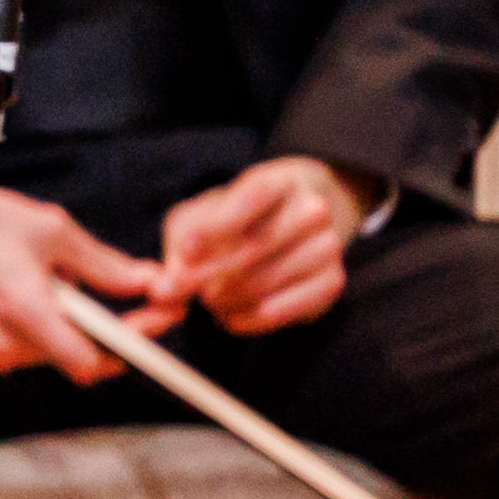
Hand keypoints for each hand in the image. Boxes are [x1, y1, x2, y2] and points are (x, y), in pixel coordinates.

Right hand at [0, 161, 177, 379]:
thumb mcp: (52, 231)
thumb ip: (103, 266)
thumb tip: (147, 283)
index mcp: (26, 308)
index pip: (91, 359)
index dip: (133, 344)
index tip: (158, 319)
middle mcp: (7, 339)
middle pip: (82, 358)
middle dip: (112, 332)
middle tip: (136, 305)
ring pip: (61, 354)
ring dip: (80, 328)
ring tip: (69, 287)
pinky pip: (36, 350)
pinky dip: (53, 329)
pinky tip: (43, 296)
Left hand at [158, 154, 366, 338]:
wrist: (290, 225)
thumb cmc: (233, 218)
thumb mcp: (202, 216)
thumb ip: (182, 243)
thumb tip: (165, 290)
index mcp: (279, 181)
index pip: (252, 197)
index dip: (216, 227)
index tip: (185, 252)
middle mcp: (312, 209)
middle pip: (259, 243)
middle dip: (210, 272)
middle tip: (176, 291)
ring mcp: (328, 246)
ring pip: (272, 277)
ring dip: (229, 296)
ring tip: (203, 302)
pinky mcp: (333, 281)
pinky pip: (292, 307)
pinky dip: (254, 317)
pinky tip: (229, 317)